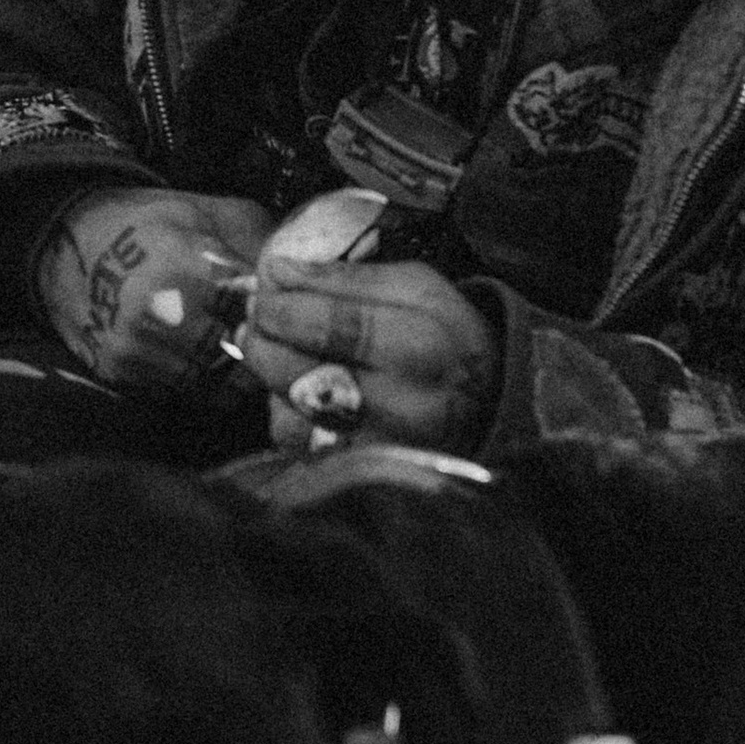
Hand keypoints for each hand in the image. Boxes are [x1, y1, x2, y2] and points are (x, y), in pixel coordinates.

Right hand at [33, 184, 273, 396]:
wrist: (66, 243)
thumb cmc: (149, 223)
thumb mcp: (206, 211)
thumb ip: (259, 241)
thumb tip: (310, 274)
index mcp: (186, 270)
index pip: (259, 315)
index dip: (281, 318)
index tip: (293, 314)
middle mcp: (160, 317)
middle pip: (243, 360)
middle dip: (266, 353)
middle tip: (281, 344)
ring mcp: (138, 351)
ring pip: (218, 388)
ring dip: (239, 376)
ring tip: (248, 354)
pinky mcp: (122, 375)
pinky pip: (185, 395)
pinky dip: (205, 384)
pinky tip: (209, 360)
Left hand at [239, 238, 499, 453]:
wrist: (488, 407)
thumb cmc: (447, 339)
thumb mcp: (419, 289)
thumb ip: (347, 278)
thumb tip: (277, 270)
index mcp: (422, 346)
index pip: (332, 325)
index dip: (284, 303)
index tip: (267, 278)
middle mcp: (400, 407)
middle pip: (297, 370)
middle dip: (262, 335)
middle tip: (256, 313)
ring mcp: (377, 448)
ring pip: (288, 410)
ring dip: (267, 371)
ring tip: (269, 343)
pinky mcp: (359, 472)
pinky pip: (296, 440)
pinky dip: (284, 409)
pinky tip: (297, 386)